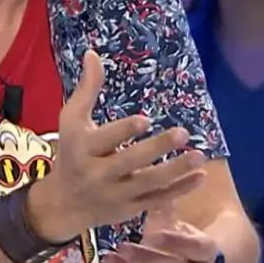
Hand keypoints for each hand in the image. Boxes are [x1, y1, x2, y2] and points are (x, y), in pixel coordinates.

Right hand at [26, 52, 207, 242]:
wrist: (63, 204)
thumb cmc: (70, 152)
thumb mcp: (71, 120)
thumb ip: (87, 89)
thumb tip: (93, 53)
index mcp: (82, 149)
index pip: (104, 140)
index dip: (124, 131)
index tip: (145, 120)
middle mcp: (98, 174)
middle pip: (129, 162)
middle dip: (156, 148)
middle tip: (183, 132)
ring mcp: (115, 194)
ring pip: (148, 183)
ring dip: (176, 170)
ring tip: (199, 155)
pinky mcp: (130, 209)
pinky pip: (157, 200)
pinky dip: (180, 190)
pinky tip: (200, 176)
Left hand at [93, 203, 218, 262]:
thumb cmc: (178, 240)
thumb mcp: (175, 222)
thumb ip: (165, 209)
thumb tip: (152, 186)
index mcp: (206, 251)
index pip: (198, 248)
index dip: (178, 242)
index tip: (154, 234)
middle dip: (146, 259)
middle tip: (122, 247)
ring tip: (105, 259)